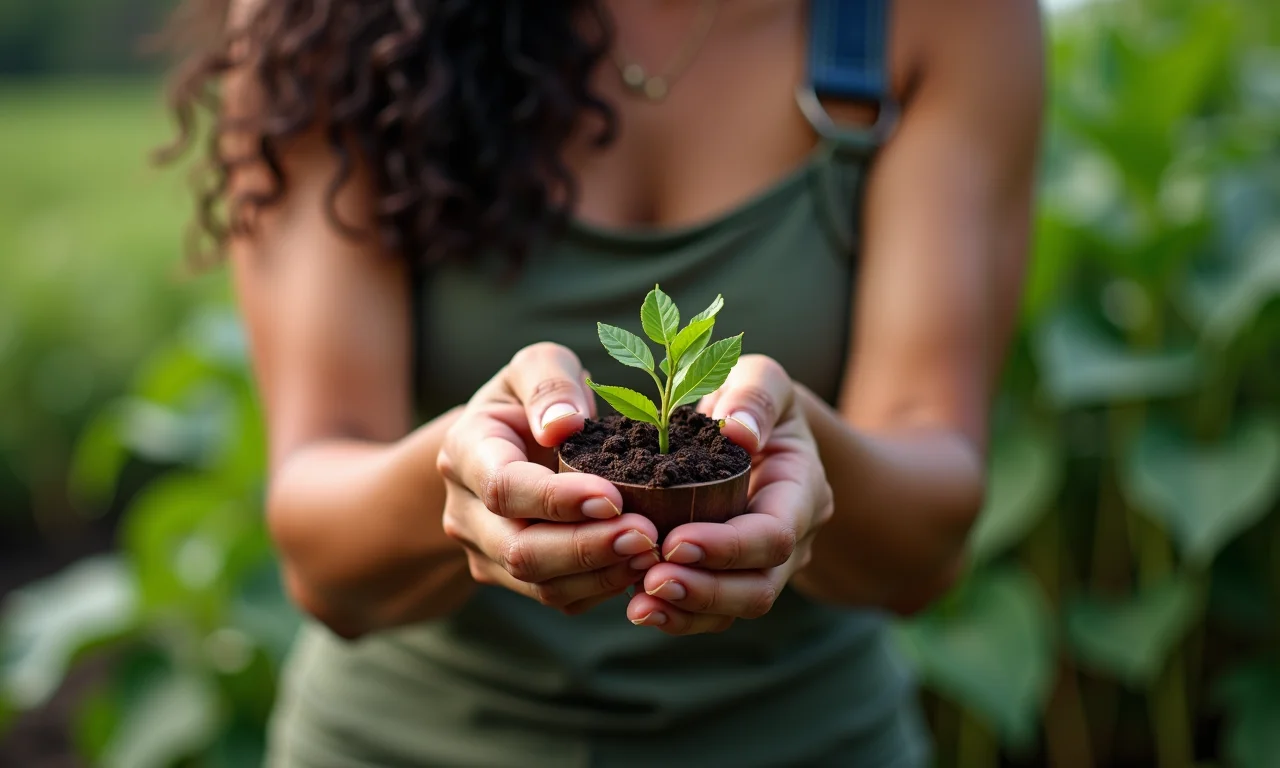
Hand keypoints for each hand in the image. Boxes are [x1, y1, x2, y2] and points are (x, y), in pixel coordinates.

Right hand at [437, 343, 661, 614]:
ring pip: (539, 585)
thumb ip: (549, 384)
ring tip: (651, 552)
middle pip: (519, 549)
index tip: (612, 497)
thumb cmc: (531, 399)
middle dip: (585, 548)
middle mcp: (466, 511)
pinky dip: (601, 588)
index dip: (556, 499)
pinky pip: (558, 598)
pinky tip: (639, 567)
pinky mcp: (514, 579)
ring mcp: (486, 552)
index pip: (503, 488)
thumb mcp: (537, 366)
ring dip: (599, 573)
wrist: (507, 443)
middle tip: (646, 536)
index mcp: (465, 452)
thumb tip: (563, 425)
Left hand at [624, 355, 833, 633]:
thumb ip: (755, 395)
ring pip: (734, 609)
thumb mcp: (761, 377)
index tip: (674, 541)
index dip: (727, 547)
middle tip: (650, 581)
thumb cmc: (753, 399)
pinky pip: (711, 611)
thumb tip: (739, 432)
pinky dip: (678, 615)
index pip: (774, 536)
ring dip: (687, 611)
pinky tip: (637, 606)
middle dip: (706, 590)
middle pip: (759, 587)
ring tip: (638, 605)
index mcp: (800, 491)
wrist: (757, 429)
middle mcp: (792, 538)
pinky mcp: (731, 577)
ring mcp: (764, 565)